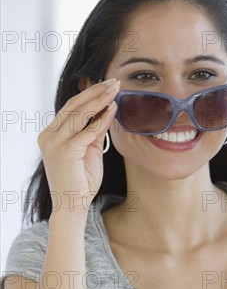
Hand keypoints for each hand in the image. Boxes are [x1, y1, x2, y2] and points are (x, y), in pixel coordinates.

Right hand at [37, 79, 118, 213]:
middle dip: (95, 92)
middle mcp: (48, 136)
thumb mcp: (89, 151)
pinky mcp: (65, 151)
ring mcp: (55, 143)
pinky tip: (113, 111)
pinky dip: (101, 120)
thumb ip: (94, 131)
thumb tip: (106, 111)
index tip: (107, 86)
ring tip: (115, 90)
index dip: (89, 95)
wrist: (72, 206)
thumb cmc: (81, 181)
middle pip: (74, 106)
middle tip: (114, 82)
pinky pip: (87, 131)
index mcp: (51, 134)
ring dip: (100, 100)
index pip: (71, 108)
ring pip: (79, 114)